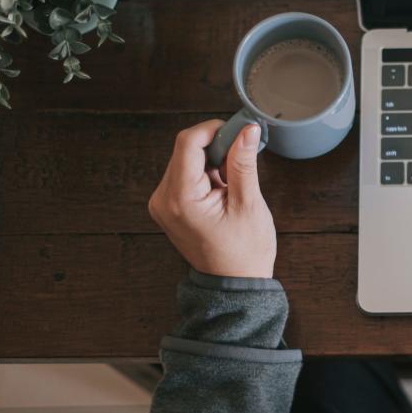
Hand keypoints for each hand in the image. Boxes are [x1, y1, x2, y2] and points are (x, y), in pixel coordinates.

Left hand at [148, 120, 276, 277]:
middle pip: (185, 149)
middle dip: (215, 147)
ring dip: (211, 161)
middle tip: (242, 158)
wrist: (234, 283)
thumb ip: (243, 163)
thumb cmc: (244, 252)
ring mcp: (162, 203)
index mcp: (180, 199)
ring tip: (232, 183)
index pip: (187, 143)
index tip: (237, 130)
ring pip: (185, 159)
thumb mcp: (248, 204)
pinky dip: (205, 173)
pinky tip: (222, 189)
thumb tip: (247, 131)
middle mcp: (163, 199)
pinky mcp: (168, 206)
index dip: (213, 129)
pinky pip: (185, 174)